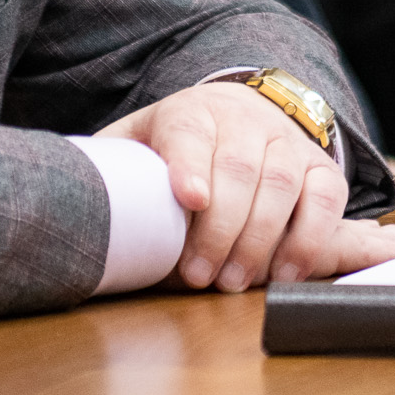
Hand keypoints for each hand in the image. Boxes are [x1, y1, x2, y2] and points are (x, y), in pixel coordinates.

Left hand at [98, 82, 394, 290]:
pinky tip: (285, 272)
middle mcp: (244, 119)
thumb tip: (66, 202)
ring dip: (260, 241)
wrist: (236, 113)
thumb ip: (113, 169)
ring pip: (283, 185)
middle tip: (201, 275)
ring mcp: (286, 140)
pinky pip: (327, 198)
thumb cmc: (175, 148)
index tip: (190, 198)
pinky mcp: (321, 166)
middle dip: (220, 228)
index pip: (188, 134)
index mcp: (190, 112)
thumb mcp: (136, 145)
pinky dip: (310, 237)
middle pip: (238, 168)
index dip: (189, 166)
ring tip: (234, 282)